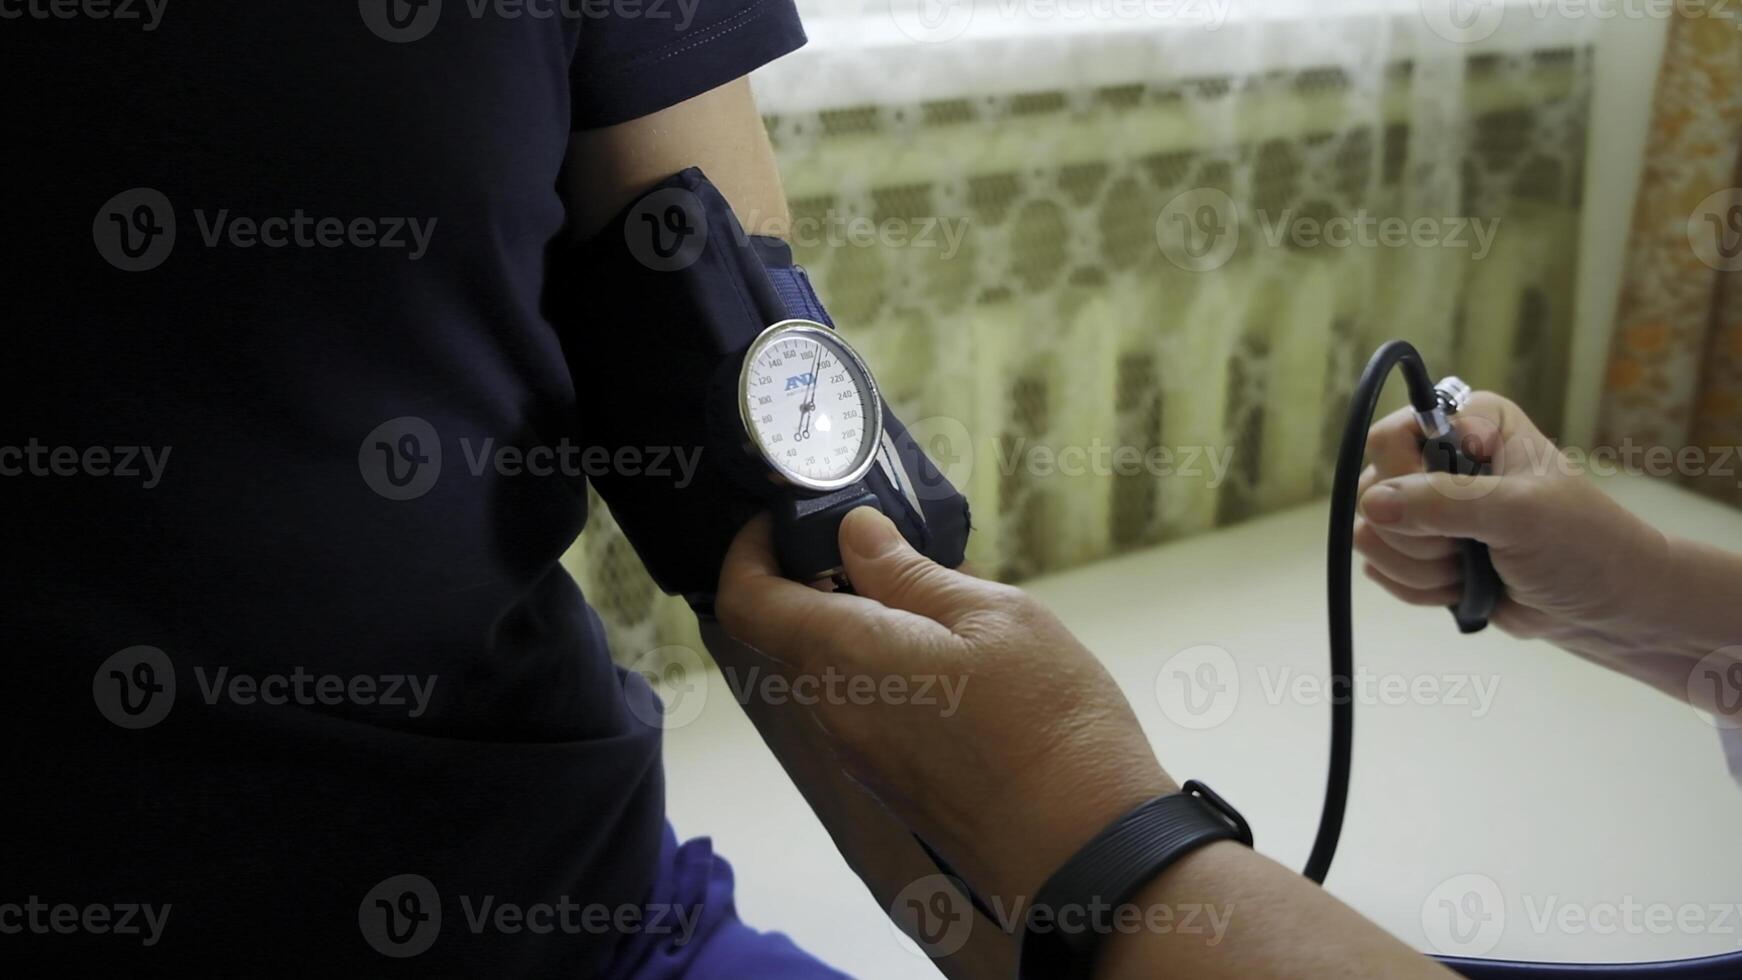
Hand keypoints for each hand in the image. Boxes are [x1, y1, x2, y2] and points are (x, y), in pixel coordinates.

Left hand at [715, 508, 1172, 901]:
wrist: (1085, 849)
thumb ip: (910, 574)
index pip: (746, 599)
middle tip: (883, 545)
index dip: (750, 549)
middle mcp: (831, 710)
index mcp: (844, 656)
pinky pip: (858, 705)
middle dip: (817, 578)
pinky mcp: (889, 781)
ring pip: (826, 669)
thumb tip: (854, 534)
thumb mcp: (993, 616)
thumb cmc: (1049, 723)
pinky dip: (880, 666)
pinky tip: (950, 657)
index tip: (786, 519)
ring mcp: (858, 753)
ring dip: (858, 624)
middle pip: (785, 632)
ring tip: (935, 599)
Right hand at [1354, 392, 1692, 692]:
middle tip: (1474, 545)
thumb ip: (1445, 503)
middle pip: (1371, 491)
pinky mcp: (1419, 550)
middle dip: (1420, 536)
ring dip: (1423, 566)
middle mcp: (1438, 458)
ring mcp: (1424, 507)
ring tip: (1473, 569)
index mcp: (1469, 424)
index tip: (1454, 507)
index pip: (1389, 438)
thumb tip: (1371, 505)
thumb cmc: (1583, 545)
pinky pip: (1379, 568)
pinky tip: (1461, 587)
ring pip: (1369, 536)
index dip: (1407, 479)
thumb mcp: (1521, 514)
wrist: (1605, 607)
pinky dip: (1420, 587)